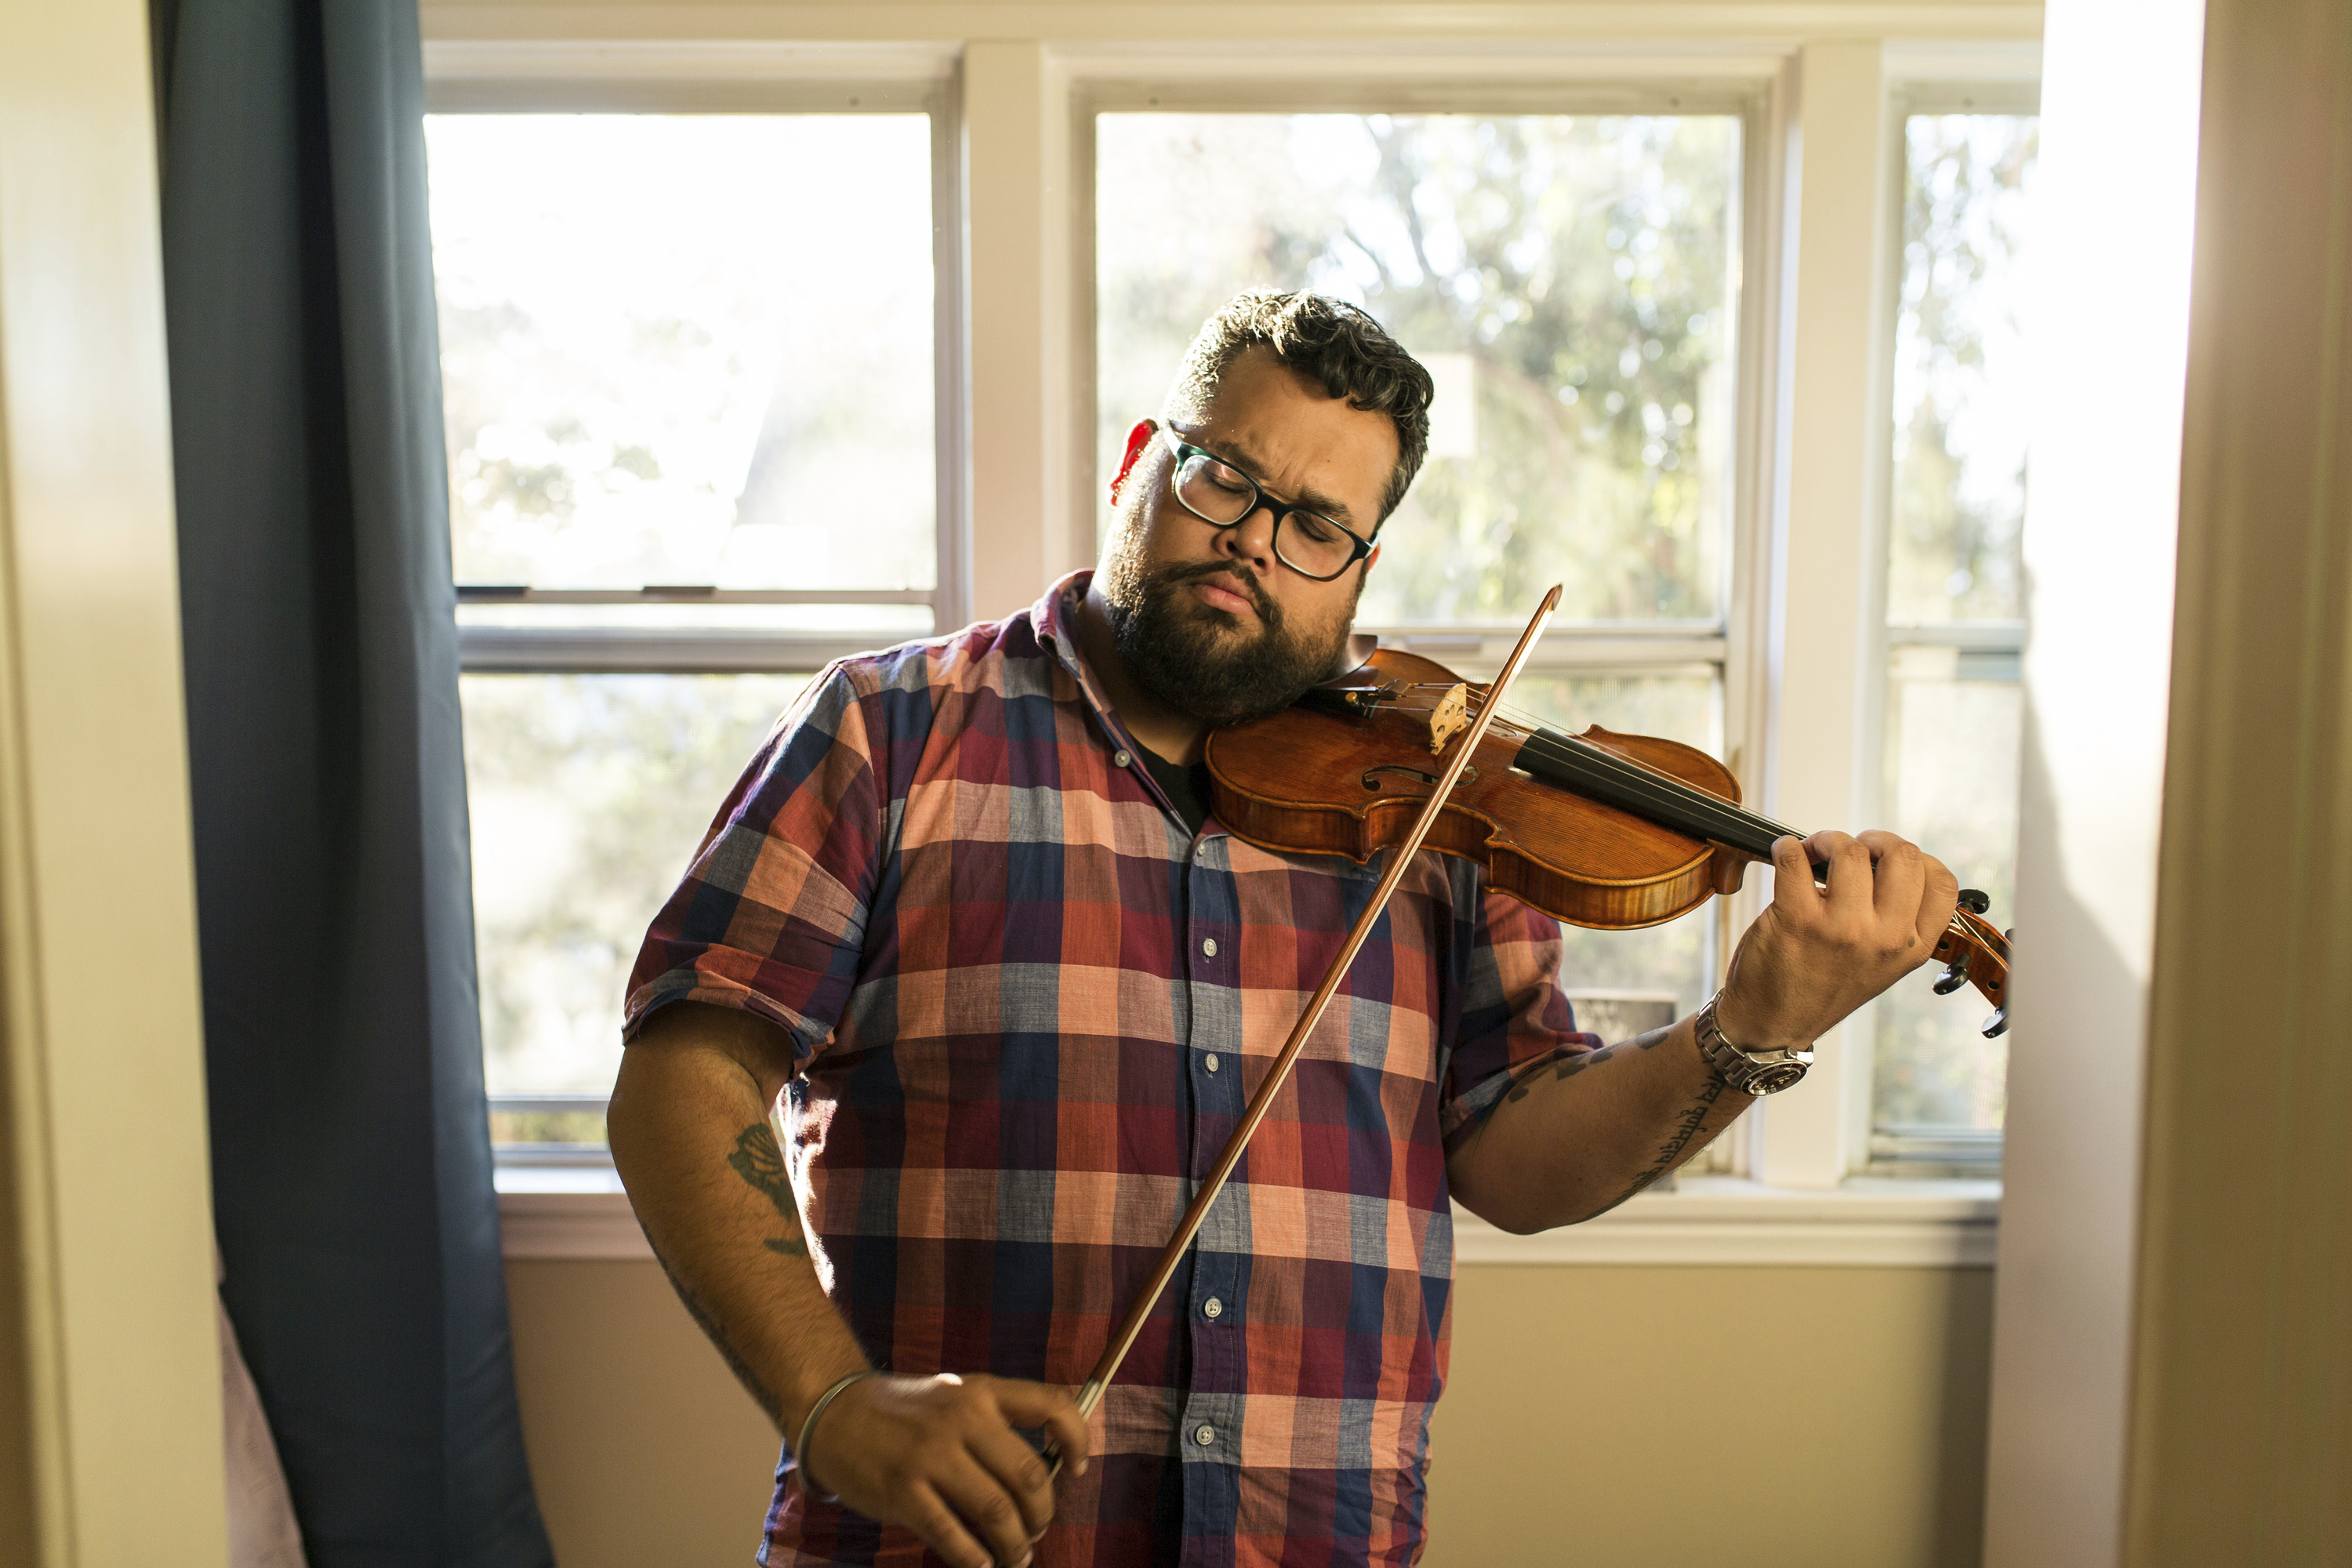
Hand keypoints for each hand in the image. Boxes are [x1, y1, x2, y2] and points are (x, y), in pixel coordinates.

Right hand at [801, 1372, 1090, 1567]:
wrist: (832, 1411)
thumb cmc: (901, 1412)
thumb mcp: (953, 1394)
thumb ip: (992, 1422)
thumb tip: (1036, 1477)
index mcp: (980, 1391)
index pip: (1051, 1405)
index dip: (1078, 1440)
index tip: (1078, 1471)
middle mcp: (961, 1418)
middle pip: (1028, 1475)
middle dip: (1041, 1514)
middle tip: (1035, 1531)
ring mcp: (930, 1455)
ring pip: (997, 1511)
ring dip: (1014, 1545)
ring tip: (1015, 1557)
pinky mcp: (903, 1491)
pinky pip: (953, 1536)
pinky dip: (975, 1559)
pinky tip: (980, 1564)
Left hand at [1716, 830, 1960, 1049]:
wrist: (1774, 1024)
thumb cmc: (1824, 985)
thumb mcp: (1883, 963)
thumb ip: (1898, 919)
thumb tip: (1891, 859)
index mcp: (1913, 948)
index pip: (1943, 882)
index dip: (1917, 858)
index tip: (1889, 861)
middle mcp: (1884, 938)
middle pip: (1902, 854)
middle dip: (1873, 840)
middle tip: (1849, 852)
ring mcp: (1842, 928)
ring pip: (1849, 850)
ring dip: (1826, 840)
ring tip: (1813, 854)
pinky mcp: (1797, 919)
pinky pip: (1795, 857)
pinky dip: (1786, 846)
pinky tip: (1786, 856)